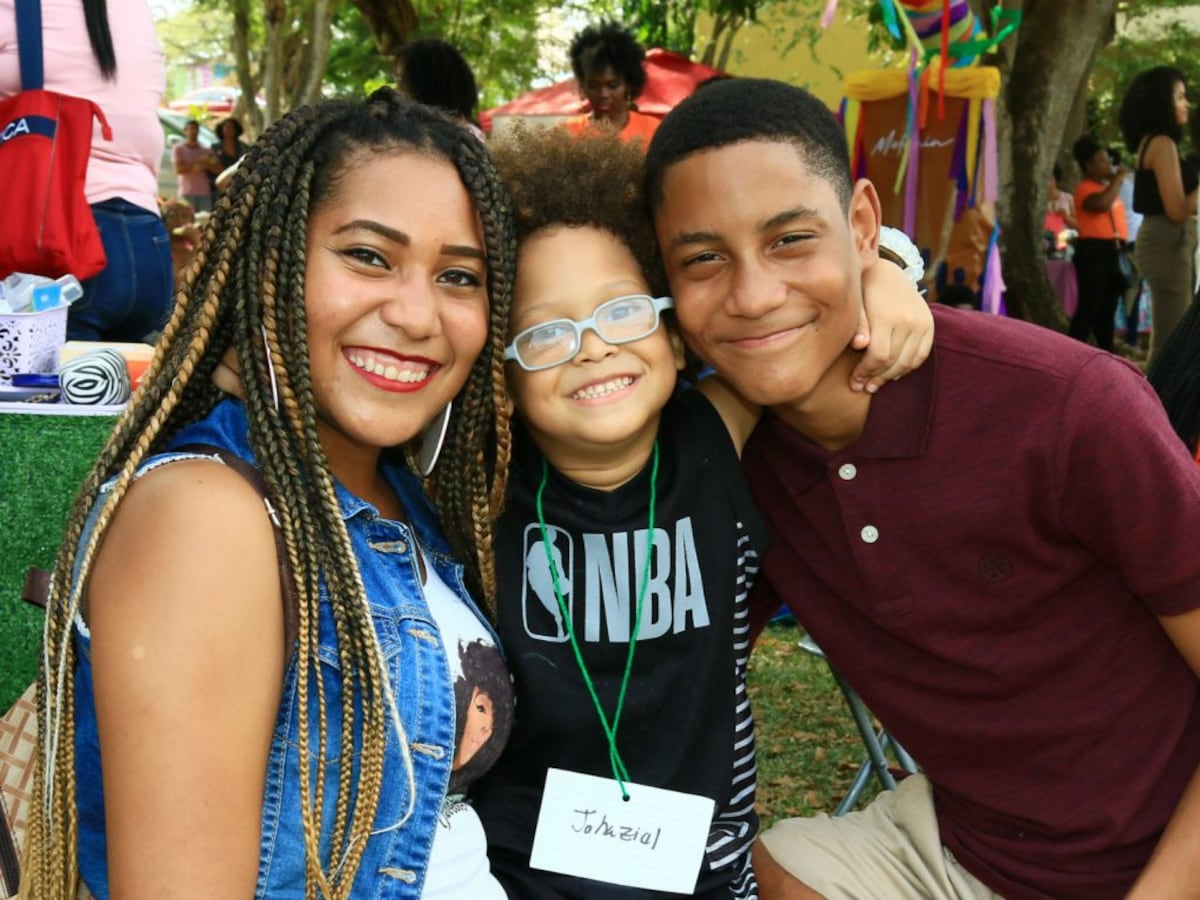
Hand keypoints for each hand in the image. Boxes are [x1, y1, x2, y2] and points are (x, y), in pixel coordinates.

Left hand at [849, 259, 933, 392]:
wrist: (886, 272)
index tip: (854, 382)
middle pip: (894, 361)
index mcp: (887, 316)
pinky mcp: (929, 324)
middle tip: (862, 387)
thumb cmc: (863, 291)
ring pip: (909, 361)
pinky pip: (922, 354)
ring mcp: (922, 322)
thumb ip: (858, 325)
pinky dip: (909, 367)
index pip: (878, 356)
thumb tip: (859, 345)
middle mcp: (908, 320)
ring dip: (891, 376)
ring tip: (875, 384)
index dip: (865, 373)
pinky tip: (893, 374)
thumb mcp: (854, 304)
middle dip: (876, 378)